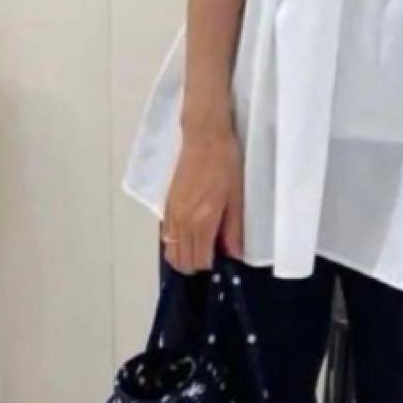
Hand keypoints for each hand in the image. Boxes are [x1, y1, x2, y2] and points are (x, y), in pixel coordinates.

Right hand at [160, 127, 243, 273]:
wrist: (204, 138)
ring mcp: (172, 214)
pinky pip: (166, 236)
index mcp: (203, 221)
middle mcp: (183, 222)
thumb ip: (234, 228)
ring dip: (184, 256)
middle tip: (213, 253)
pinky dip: (175, 243)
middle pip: (182, 260)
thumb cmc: (225, 164)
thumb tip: (235, 254)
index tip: (222, 257)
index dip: (212, 264)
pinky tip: (189, 234)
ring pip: (171, 251)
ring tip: (201, 246)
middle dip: (197, 264)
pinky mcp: (167, 205)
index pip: (200, 259)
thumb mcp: (236, 196)